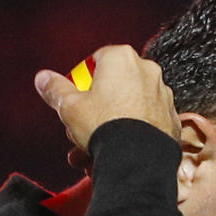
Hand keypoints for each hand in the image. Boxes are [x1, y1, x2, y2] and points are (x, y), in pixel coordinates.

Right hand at [33, 45, 179, 164]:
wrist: (137, 158)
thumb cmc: (105, 126)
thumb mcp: (69, 106)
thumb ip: (55, 88)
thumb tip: (43, 78)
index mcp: (121, 57)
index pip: (95, 61)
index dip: (82, 82)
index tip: (76, 98)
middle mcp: (147, 70)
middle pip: (114, 85)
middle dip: (97, 105)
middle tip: (84, 124)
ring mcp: (163, 94)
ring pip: (130, 105)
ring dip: (113, 122)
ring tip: (96, 144)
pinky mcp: (172, 117)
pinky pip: (146, 121)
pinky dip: (134, 132)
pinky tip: (119, 148)